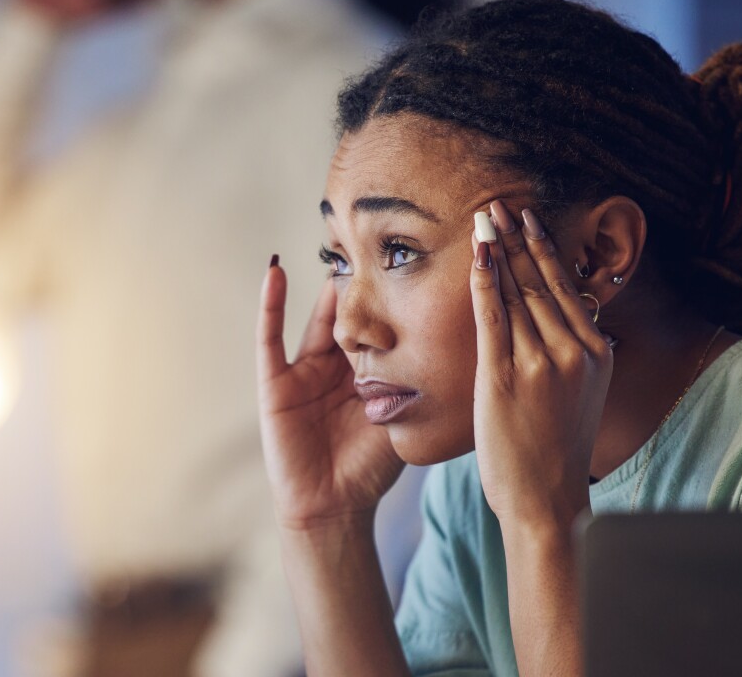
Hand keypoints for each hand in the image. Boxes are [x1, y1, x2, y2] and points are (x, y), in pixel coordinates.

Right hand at [257, 260, 404, 530]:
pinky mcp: (275, 382)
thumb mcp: (404, 416)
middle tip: (381, 233)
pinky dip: (270, 303)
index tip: (421, 255)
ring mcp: (303, 371)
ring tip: (336, 239)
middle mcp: (336, 365)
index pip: (383, 322)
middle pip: (352, 312)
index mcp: (368, 372)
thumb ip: (423, 383)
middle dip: (365, 278)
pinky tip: (274, 270)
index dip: (397, 293)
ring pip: (318, 317)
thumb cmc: (371, 469)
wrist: (334, 509)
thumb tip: (471, 349)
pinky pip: (270, 336)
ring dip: (327, 283)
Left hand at [470, 202, 612, 529]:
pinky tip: (479, 254)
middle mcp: (574, 351)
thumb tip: (560, 318)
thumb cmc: (556, 451)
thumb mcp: (580, 394)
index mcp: (595, 352)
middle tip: (500, 201)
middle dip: (518, 237)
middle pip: (541, 281)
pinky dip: (486, 281)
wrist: (546, 500)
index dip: (542, 247)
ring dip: (500, 249)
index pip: (564, 287)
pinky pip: (494, 318)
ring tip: (486, 216)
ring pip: (518, 293)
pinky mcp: (507, 378)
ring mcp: (541, 363)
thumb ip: (572, 354)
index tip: (527, 217)